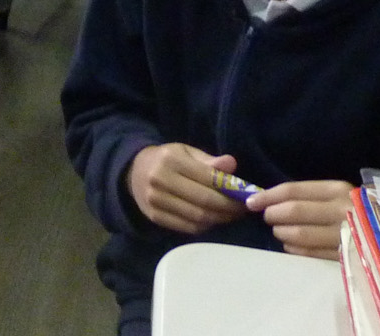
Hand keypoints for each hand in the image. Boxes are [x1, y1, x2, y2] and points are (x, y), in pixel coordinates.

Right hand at [127, 144, 249, 234]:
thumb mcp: (185, 152)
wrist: (132, 172)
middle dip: (229, 208)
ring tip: (231, 215)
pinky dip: (205, 226)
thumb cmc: (166, 159)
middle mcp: (161, 181)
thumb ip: (208, 160)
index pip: (208, 178)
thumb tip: (232, 165)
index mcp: (171, 160)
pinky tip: (213, 219)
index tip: (246, 195)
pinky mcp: (155, 217)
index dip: (231, 189)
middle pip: (204, 201)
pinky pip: (188, 228)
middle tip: (243, 209)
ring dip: (219, 219)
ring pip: (198, 217)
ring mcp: (156, 201)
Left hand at [247, 179, 351, 258]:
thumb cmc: (359, 209)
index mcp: (338, 189)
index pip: (294, 190)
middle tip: (267, 218)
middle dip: (273, 215)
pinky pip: (313, 254)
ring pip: (301, 235)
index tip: (251, 201)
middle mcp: (342, 210)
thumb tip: (272, 200)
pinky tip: (290, 246)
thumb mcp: (338, 194)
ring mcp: (346, 233)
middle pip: (295, 212)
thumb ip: (310, 196)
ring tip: (279, 231)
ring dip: (282, 233)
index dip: (268, 196)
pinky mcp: (348, 255)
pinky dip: (296, 249)